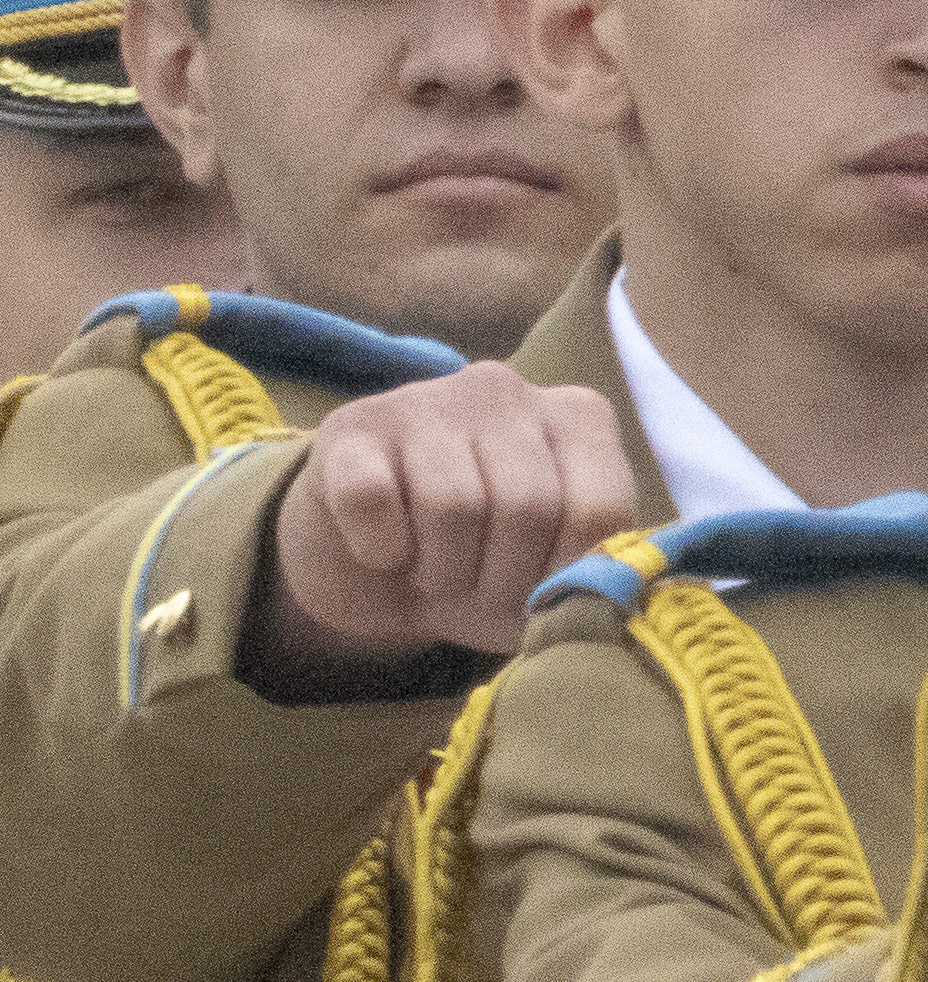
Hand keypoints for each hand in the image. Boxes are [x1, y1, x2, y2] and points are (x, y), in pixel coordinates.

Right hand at [246, 362, 638, 687]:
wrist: (371, 574)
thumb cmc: (479, 567)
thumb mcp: (551, 575)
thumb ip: (602, 573)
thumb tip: (631, 592)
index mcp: (576, 417)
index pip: (598, 509)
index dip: (562, 574)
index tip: (533, 589)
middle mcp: (504, 389)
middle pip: (527, 507)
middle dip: (497, 576)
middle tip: (471, 584)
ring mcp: (422, 399)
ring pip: (452, 504)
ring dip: (439, 569)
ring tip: (429, 568)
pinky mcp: (350, 427)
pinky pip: (374, 501)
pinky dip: (379, 550)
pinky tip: (381, 550)